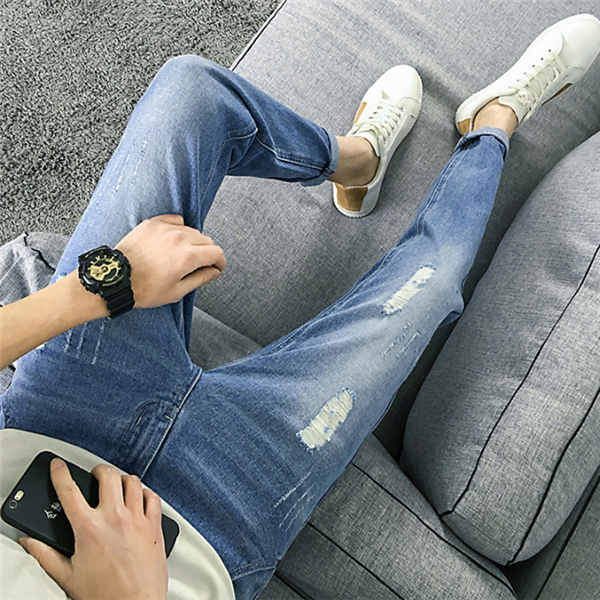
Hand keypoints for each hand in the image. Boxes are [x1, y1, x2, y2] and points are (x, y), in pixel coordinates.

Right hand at [19, 458, 167, 599]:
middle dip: (98, 470)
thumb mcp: (66, 576)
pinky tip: (139, 498)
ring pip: (133, 481)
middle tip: (94, 476)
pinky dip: (145, 493)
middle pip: (107, 475)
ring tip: (117, 486)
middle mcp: (115, 517)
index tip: (58, 466)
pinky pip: (153, 497)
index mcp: (89, 528)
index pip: (69, 491)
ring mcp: (137, 519)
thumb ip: (45, 555)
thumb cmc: (104, 595)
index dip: (60, 474)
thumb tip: (30, 541)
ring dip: (122, 480)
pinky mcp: (155, 525)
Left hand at [115, 213, 225, 308]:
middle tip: (200, 264)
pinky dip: (179, 229)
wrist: (116, 279)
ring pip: (191, 230)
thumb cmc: (143, 288)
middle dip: (207, 253)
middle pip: (206, 240)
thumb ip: (200, 279)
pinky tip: (174, 240)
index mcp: (187, 257)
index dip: (220, 262)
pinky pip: (175, 220)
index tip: (217, 267)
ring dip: (193, 242)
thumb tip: (214, 272)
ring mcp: (165, 229)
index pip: (216, 252)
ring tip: (183, 255)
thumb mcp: (176, 291)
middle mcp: (179, 239)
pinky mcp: (153, 224)